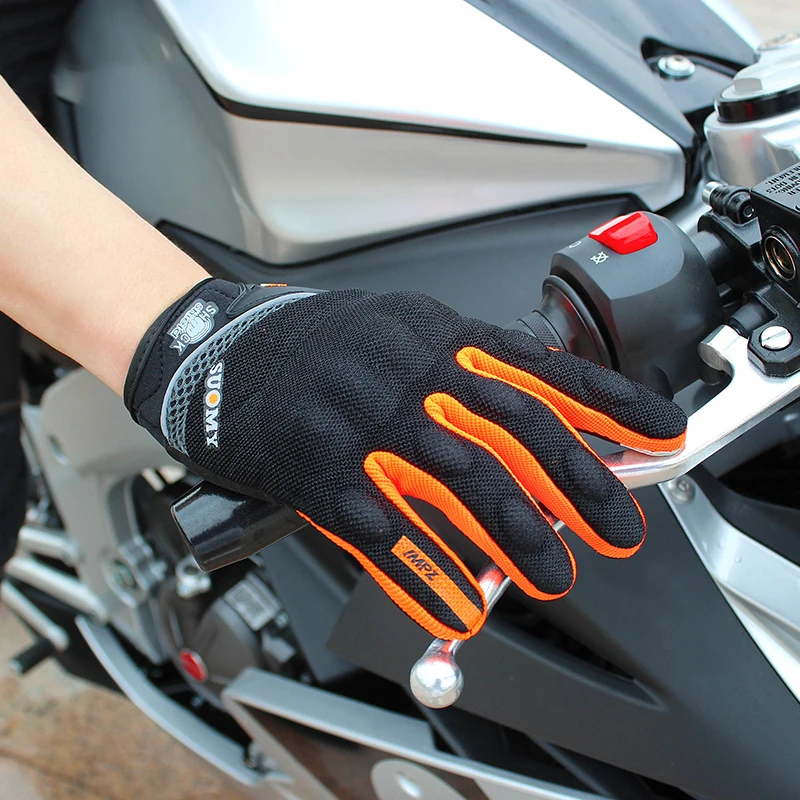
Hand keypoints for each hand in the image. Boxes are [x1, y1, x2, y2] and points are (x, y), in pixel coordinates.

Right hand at [126, 280, 686, 639]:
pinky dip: (426, 571)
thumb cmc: (315, 346)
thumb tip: (538, 411)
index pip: (538, 368)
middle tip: (617, 528)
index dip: (606, 403)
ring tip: (553, 572)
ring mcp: (361, 422)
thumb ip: (464, 370)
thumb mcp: (399, 332)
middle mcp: (406, 374)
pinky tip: (459, 600)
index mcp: (433, 336)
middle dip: (576, 482)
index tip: (659, 433)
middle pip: (511, 429)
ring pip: (457, 480)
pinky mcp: (317, 472)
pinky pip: (383, 530)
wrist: (216, 348)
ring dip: (515, 532)